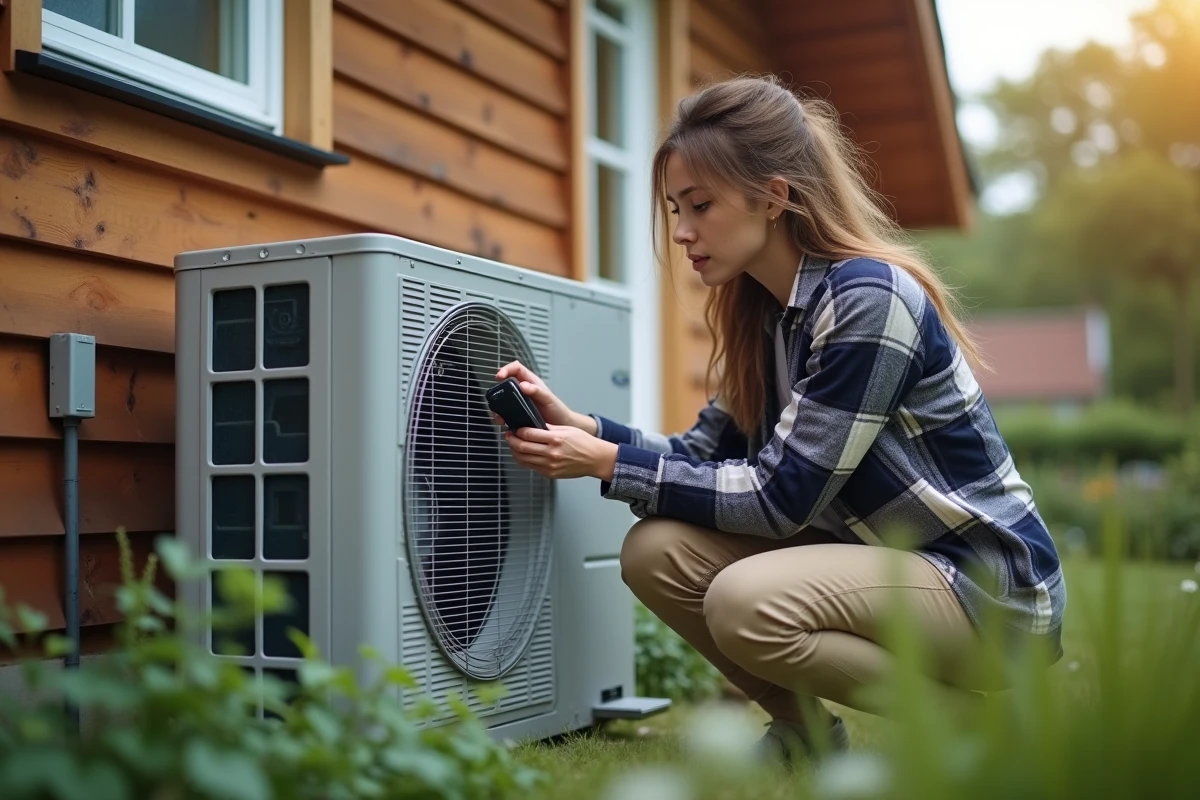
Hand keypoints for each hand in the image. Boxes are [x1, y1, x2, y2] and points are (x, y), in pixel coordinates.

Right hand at [494, 360, 591, 430]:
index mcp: (531, 382)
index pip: (516, 369)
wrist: (561, 425)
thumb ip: (537, 391)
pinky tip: (503, 422)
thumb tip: (523, 385)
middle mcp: (523, 391)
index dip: (507, 369)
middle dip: (498, 390)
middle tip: (495, 398)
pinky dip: (501, 417)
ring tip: (499, 415)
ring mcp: (519, 402)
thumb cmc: (557, 410)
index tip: (500, 376)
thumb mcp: (548, 399)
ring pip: (503, 400)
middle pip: (505, 384)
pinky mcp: (517, 414)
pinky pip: (505, 413)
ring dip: (497, 407)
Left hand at [503, 424, 617, 480]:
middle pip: (522, 447)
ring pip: (523, 459)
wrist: (595, 459)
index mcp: (555, 439)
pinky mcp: (550, 473)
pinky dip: (523, 460)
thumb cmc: (584, 443)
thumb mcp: (566, 429)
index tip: (515, 428)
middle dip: (511, 440)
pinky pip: (531, 467)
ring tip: (513, 445)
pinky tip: (523, 454)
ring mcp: (550, 465)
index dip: (517, 430)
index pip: (528, 434)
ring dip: (514, 451)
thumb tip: (532, 426)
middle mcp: (551, 453)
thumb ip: (548, 428)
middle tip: (509, 435)